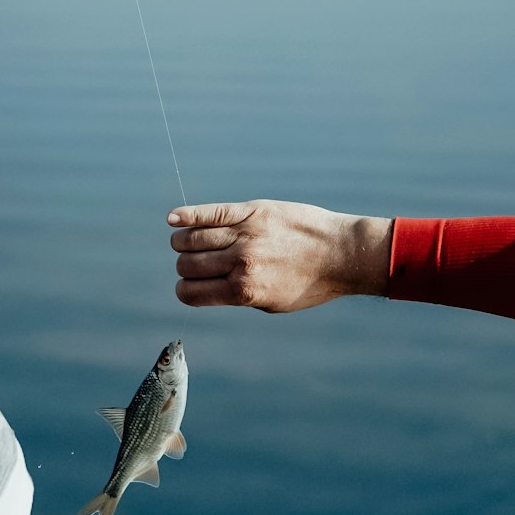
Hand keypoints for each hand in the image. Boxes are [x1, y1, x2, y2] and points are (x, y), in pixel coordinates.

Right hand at [168, 199, 391, 311]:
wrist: (341, 253)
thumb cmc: (309, 283)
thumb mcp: (271, 303)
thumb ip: (238, 296)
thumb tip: (207, 284)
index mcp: (243, 291)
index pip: (189, 293)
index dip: (185, 290)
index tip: (193, 285)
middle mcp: (240, 262)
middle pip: (186, 264)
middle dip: (185, 267)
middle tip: (199, 264)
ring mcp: (245, 234)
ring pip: (190, 237)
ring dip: (183, 242)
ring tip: (192, 242)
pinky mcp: (252, 211)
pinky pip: (209, 212)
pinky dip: (186, 215)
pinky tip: (173, 218)